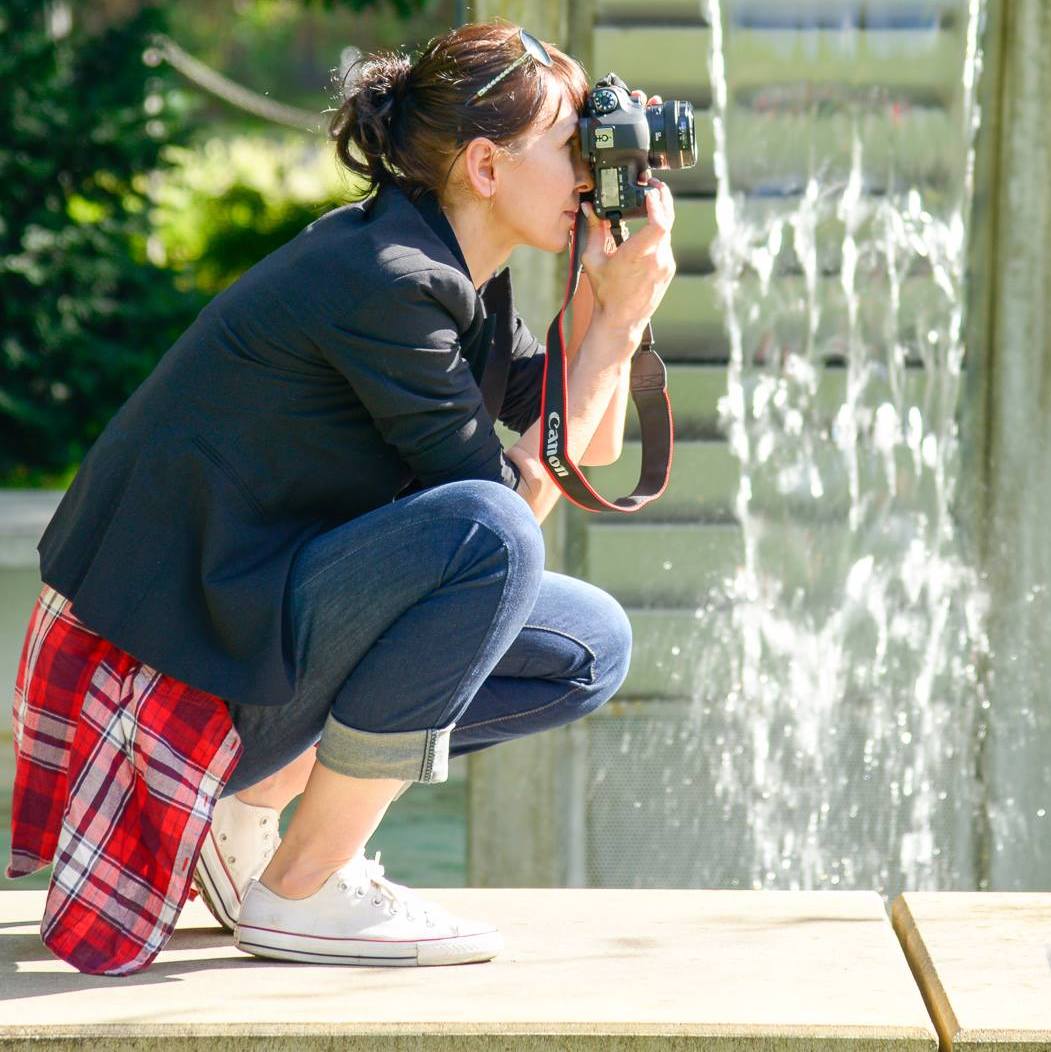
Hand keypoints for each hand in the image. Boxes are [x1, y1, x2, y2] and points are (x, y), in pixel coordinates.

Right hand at [577, 93, 675, 347]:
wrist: (621, 321)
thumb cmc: (606, 293)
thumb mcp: (593, 260)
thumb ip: (594, 230)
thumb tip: (588, 207)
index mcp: (636, 256)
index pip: (659, 224)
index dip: (657, 204)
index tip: (649, 192)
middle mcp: (656, 259)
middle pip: (668, 220)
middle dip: (662, 199)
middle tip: (654, 185)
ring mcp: (665, 264)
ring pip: (667, 231)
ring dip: (659, 216)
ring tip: (649, 203)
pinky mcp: (669, 269)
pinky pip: (666, 244)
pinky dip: (659, 233)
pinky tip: (649, 229)